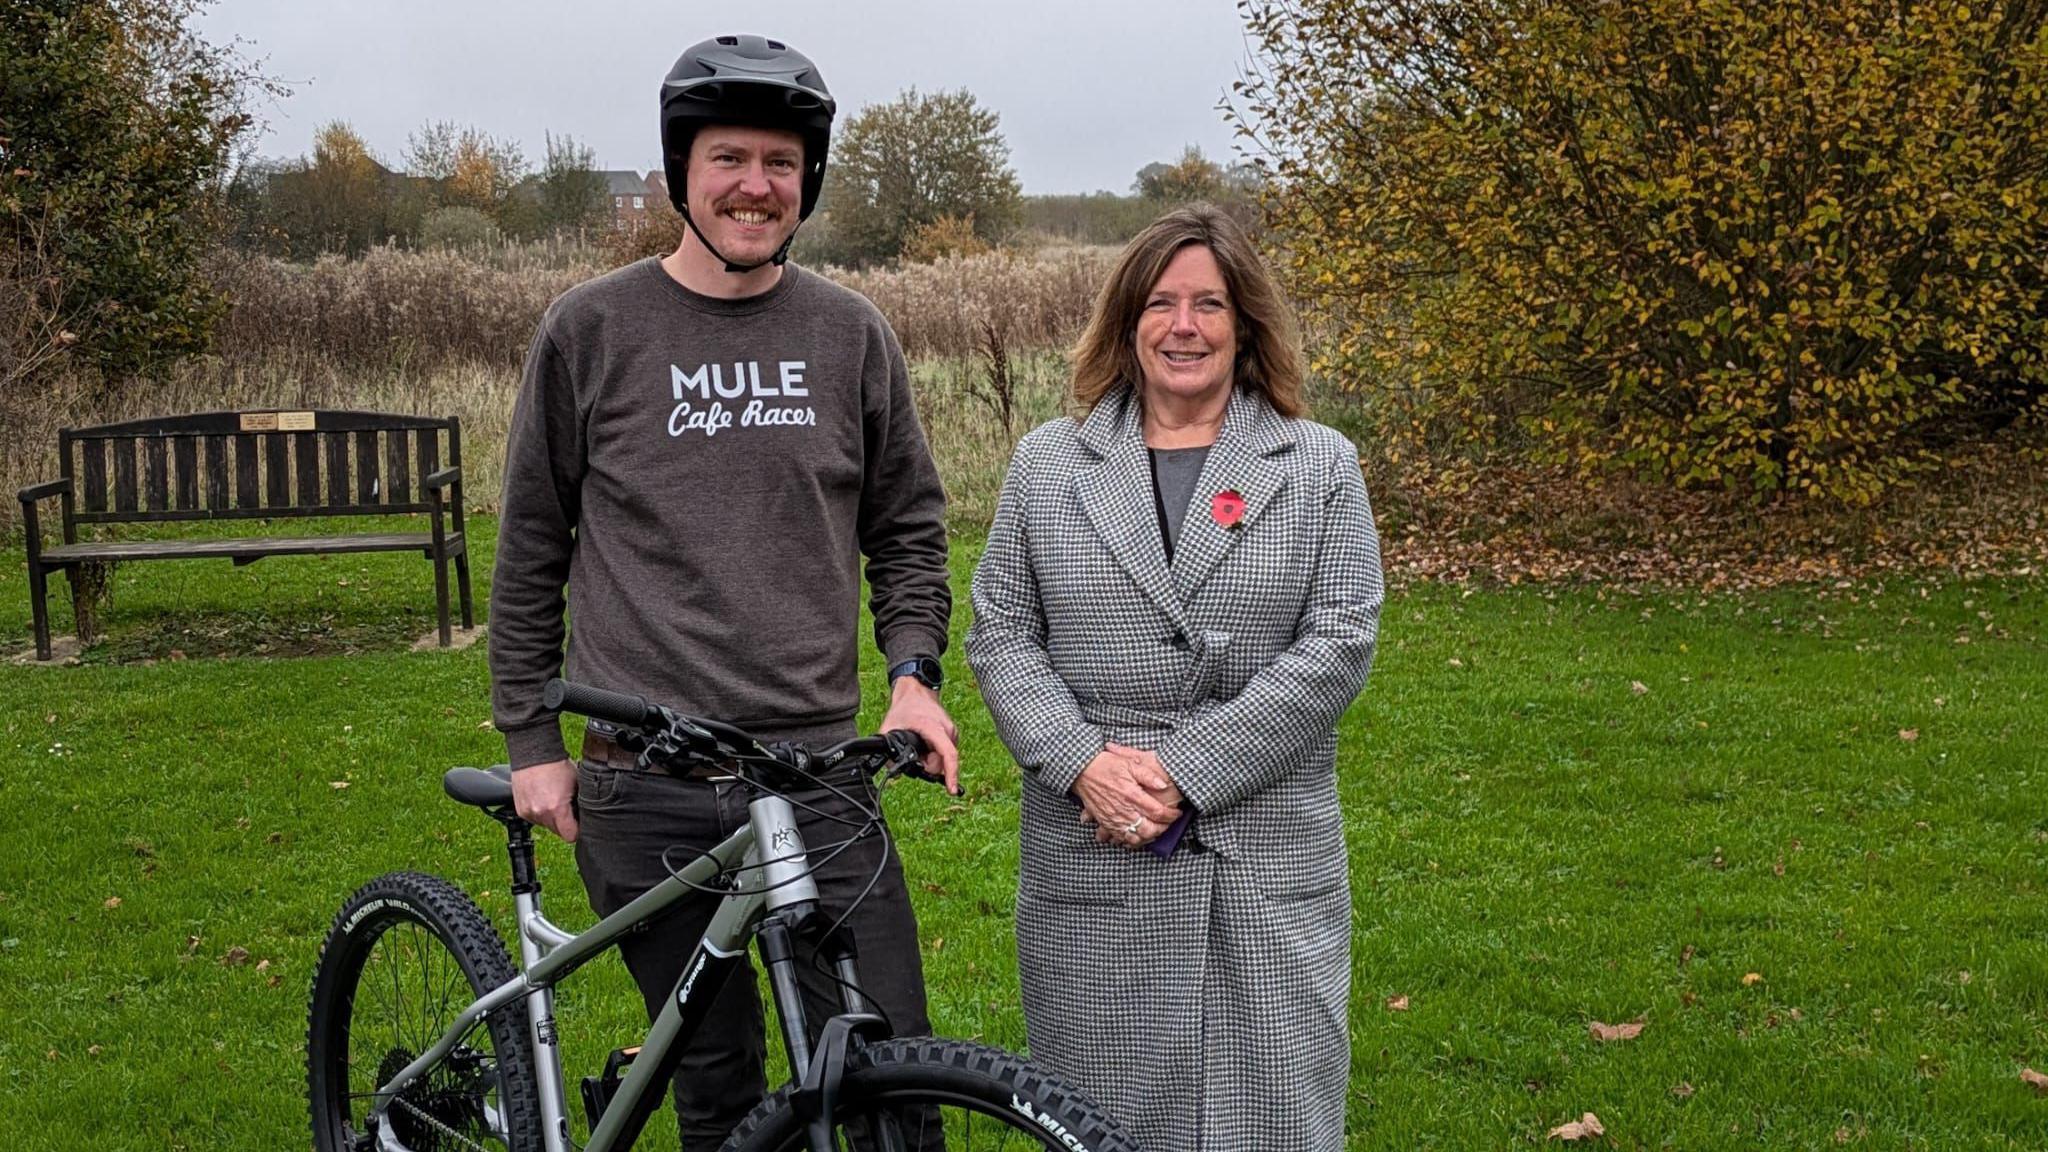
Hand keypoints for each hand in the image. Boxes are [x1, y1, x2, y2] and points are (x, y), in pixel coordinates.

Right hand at [512, 758, 578, 841]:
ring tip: (554, 800)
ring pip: (546, 826)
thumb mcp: (578, 784)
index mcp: (557, 808)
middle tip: (568, 808)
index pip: (570, 836)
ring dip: (551, 818)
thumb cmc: (557, 765)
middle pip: (558, 832)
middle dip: (564, 823)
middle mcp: (541, 813)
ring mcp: (529, 813)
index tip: (579, 823)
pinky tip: (543, 799)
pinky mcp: (521, 810)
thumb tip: (586, 815)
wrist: (534, 753)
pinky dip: (540, 813)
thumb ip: (581, 803)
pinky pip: (534, 819)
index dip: (577, 830)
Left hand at [879, 677, 960, 794]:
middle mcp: (948, 730)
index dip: (951, 775)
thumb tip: (891, 769)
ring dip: (930, 759)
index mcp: (934, 728)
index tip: (952, 789)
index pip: (948, 754)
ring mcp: (951, 732)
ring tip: (919, 745)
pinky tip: (925, 744)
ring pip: (943, 758)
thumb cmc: (906, 706)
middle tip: (915, 755)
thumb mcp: (890, 727)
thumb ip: (887, 749)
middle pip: (943, 761)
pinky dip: (934, 754)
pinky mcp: (951, 734)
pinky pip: (944, 752)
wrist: (916, 691)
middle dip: (928, 765)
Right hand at [1074, 747, 1180, 847]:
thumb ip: (1148, 775)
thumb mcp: (1130, 764)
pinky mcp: (1105, 822)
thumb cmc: (1107, 765)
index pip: (1158, 812)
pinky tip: (1138, 835)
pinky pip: (1120, 837)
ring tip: (1156, 831)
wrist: (1082, 770)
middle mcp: (1123, 809)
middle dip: (1162, 829)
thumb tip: (1163, 785)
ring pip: (1135, 837)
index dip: (1171, 815)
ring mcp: (1113, 818)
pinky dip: (1131, 840)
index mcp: (1132, 795)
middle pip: (1149, 829)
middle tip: (1168, 823)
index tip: (1177, 812)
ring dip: (1148, 837)